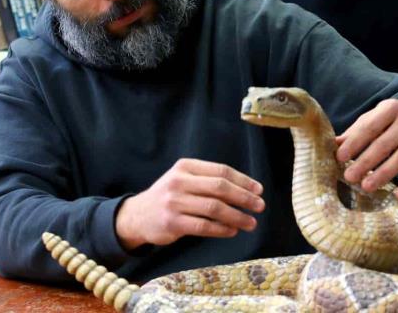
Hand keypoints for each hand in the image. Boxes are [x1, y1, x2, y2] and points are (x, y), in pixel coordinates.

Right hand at [115, 159, 264, 250]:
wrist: (137, 216)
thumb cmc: (169, 197)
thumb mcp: (184, 179)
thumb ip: (208, 180)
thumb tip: (247, 190)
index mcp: (185, 167)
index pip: (221, 171)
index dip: (243, 181)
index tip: (259, 190)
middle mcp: (179, 181)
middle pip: (220, 188)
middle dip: (244, 197)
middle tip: (260, 206)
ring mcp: (174, 202)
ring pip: (214, 208)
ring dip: (237, 216)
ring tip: (251, 223)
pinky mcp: (172, 222)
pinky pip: (204, 226)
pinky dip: (222, 229)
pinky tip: (232, 231)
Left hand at [336, 99, 397, 199]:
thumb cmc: (390, 119)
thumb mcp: (373, 117)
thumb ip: (355, 131)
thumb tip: (333, 144)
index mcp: (391, 109)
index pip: (370, 127)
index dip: (355, 142)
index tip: (340, 157)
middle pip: (385, 144)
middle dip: (366, 162)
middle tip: (349, 177)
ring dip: (384, 174)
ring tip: (366, 186)